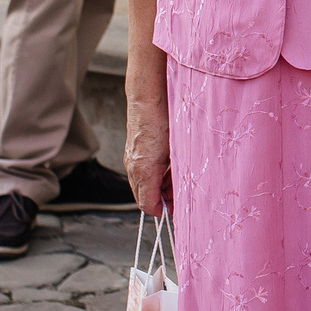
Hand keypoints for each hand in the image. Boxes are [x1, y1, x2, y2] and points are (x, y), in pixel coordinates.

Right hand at [124, 90, 169, 215]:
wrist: (147, 99)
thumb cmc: (165, 123)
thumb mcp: (176, 152)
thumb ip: (176, 175)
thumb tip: (181, 191)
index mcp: (145, 172)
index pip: (147, 205)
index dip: (163, 211)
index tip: (176, 208)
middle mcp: (133, 168)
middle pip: (143, 197)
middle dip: (161, 200)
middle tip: (179, 195)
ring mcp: (130, 160)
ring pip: (141, 185)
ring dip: (158, 188)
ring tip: (176, 180)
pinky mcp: (131, 152)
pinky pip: (140, 173)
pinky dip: (153, 176)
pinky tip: (168, 167)